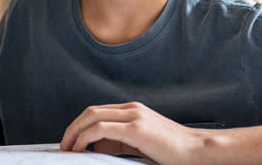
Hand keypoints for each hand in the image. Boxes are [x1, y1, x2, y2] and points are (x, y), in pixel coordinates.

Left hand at [59, 102, 204, 164]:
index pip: (98, 112)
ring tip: (68, 148)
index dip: (80, 125)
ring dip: (74, 132)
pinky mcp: (135, 128)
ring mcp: (133, 116)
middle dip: (72, 127)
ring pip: (92, 116)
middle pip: (90, 111)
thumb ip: (119, 143)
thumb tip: (96, 147)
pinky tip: (80, 148)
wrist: (197, 150)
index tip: (71, 141)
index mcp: (133, 110)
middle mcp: (132, 109)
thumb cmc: (172, 151)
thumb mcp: (140, 144)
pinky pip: (100, 129)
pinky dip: (84, 137)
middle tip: (64, 145)